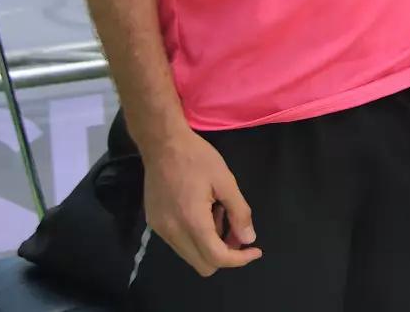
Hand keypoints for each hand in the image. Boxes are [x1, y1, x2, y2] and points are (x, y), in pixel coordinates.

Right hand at [142, 127, 260, 275]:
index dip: (240, 259)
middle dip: (225, 254)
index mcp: (192, 222)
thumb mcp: (225, 181)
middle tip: (236, 230)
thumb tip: (248, 239)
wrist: (162, 144)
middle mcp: (173, 232)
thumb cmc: (197, 158)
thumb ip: (239, 212)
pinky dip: (195, 237)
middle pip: (203, 265)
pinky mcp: (154, 224)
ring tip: (218, 214)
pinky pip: (179, 243)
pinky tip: (202, 212)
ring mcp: (160, 230)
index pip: (217, 258)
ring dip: (210, 245)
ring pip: (191, 256)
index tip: (255, 249)